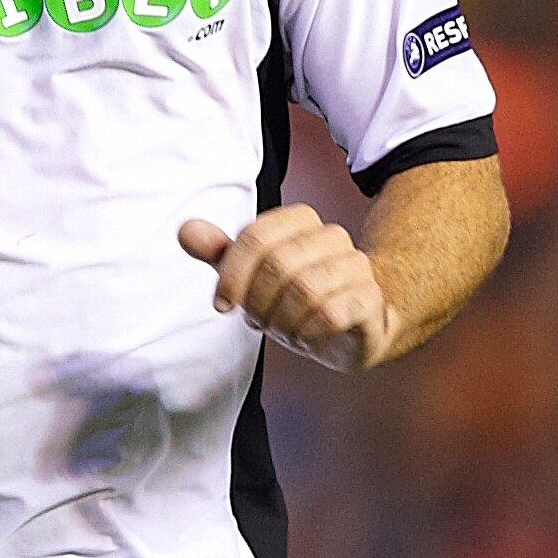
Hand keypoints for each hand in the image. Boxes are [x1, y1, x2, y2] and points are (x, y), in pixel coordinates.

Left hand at [178, 202, 396, 372]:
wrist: (350, 327)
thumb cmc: (295, 299)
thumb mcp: (251, 276)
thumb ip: (221, 254)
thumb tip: (187, 230)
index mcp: (300, 220)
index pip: (256, 236)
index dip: (232, 275)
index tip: (223, 304)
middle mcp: (332, 236)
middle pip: (277, 264)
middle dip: (257, 302)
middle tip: (258, 321)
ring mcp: (356, 266)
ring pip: (305, 289)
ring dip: (282, 320)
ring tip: (283, 329)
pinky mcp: (370, 299)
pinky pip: (333, 313)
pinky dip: (308, 332)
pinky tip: (306, 336)